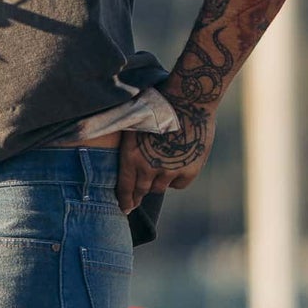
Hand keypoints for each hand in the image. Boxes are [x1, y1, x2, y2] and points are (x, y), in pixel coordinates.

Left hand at [116, 97, 216, 213]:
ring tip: (159, 169)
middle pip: (141, 190)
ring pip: (160, 187)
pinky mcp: (189, 170)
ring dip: (157, 182)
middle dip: (137, 196)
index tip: (124, 208)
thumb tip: (118, 156)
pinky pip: (179, 184)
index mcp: (131, 155)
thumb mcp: (133, 123)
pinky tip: (177, 166)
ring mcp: (170, 170)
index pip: (124, 186)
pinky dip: (176, 179)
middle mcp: (149, 166)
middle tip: (135, 201)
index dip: (124, 200)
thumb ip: (127, 145)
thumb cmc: (158, 104)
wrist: (189, 99)